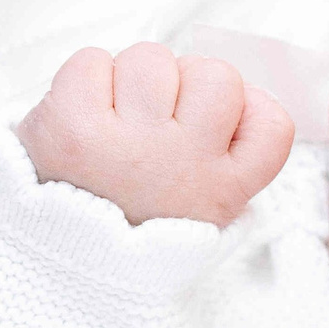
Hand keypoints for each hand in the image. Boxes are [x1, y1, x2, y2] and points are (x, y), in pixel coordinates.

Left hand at [16, 43, 293, 226]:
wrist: (55, 269)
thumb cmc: (130, 225)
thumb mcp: (199, 213)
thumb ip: (226, 161)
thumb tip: (237, 94)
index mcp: (222, 190)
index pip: (273, 124)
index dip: (249, 108)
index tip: (218, 128)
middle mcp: (184, 164)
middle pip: (217, 75)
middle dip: (183, 85)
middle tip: (151, 127)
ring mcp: (130, 145)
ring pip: (154, 58)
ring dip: (129, 78)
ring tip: (112, 123)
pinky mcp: (73, 128)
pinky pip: (92, 60)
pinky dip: (83, 78)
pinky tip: (81, 118)